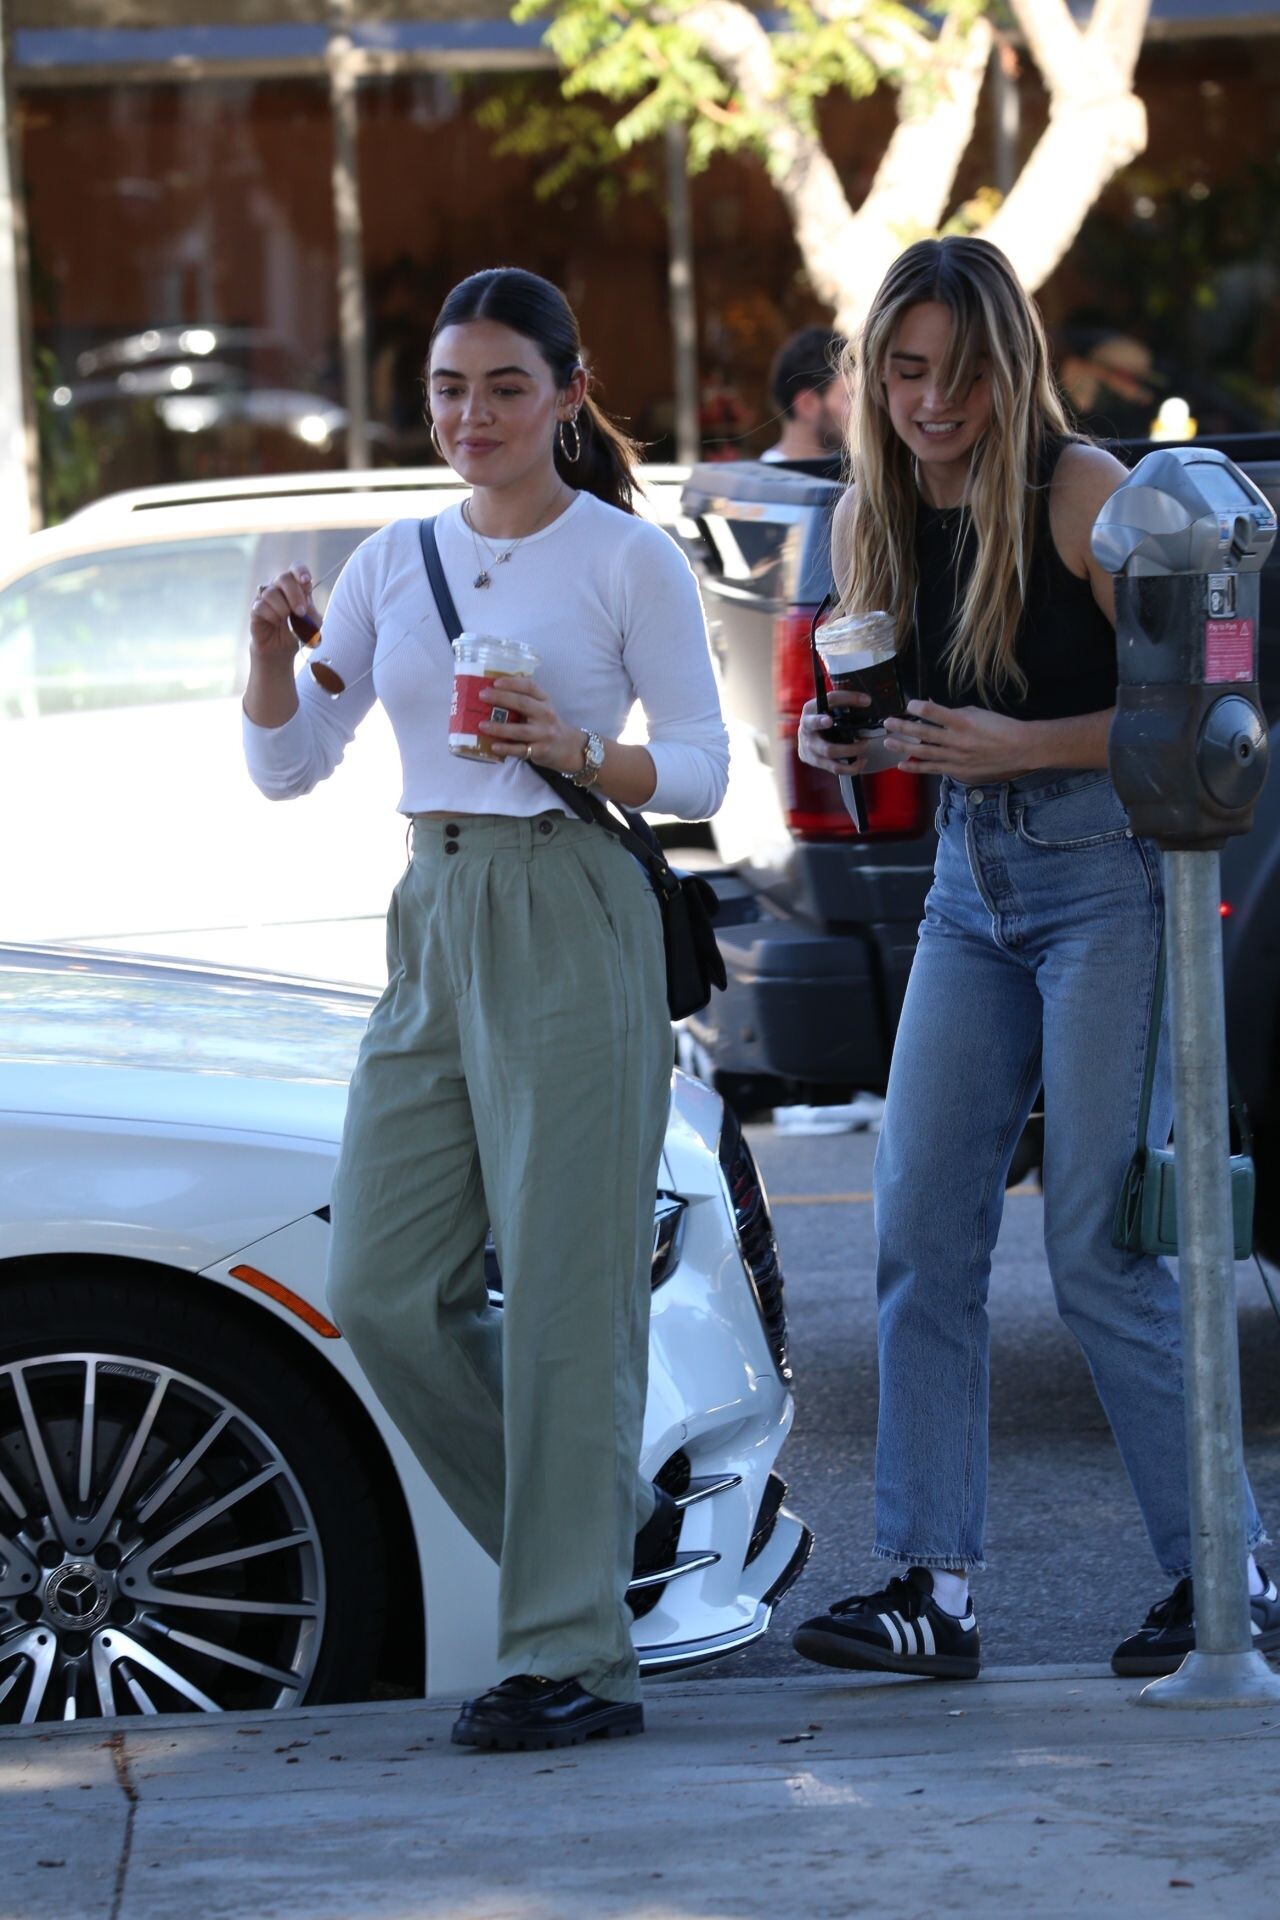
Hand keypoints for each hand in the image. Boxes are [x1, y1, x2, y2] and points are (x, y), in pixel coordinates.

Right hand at [250, 567, 317, 663]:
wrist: (281, 649)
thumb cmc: (297, 631)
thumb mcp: (312, 624)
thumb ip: (312, 613)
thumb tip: (306, 605)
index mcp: (295, 586)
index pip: (295, 568)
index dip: (300, 571)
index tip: (307, 581)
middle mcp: (279, 587)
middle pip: (283, 577)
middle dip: (294, 595)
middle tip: (301, 612)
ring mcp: (265, 597)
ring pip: (271, 592)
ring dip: (283, 608)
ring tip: (287, 620)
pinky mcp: (255, 609)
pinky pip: (261, 606)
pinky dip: (272, 615)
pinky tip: (276, 622)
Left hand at [480, 677, 586, 773]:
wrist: (567, 747)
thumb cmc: (546, 724)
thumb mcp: (541, 707)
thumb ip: (524, 700)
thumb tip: (492, 691)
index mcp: (545, 700)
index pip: (530, 686)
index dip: (513, 682)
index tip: (495, 682)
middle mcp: (546, 715)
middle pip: (523, 704)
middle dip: (501, 698)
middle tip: (482, 696)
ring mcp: (544, 734)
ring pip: (520, 730)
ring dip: (499, 727)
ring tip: (482, 725)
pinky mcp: (540, 751)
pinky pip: (521, 750)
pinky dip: (506, 748)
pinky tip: (493, 746)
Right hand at [797, 694, 887, 776]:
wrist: (805, 733)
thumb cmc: (820, 716)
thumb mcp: (827, 705)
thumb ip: (844, 701)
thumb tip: (866, 701)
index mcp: (810, 709)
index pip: (831, 700)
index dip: (847, 699)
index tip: (866, 701)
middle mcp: (806, 729)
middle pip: (827, 737)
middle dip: (847, 743)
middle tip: (865, 741)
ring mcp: (808, 747)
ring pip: (830, 753)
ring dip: (851, 752)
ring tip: (865, 747)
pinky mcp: (812, 759)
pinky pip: (833, 768)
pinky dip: (849, 767)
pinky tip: (860, 762)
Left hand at [882, 701, 1033, 780]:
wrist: (1019, 748)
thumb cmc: (999, 727)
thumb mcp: (977, 712)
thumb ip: (953, 712)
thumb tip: (932, 708)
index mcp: (962, 721)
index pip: (934, 711)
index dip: (918, 707)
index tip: (909, 704)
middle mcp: (956, 739)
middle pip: (923, 732)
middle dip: (903, 727)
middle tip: (887, 723)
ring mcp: (956, 756)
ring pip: (924, 751)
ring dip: (903, 747)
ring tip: (887, 742)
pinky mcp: (957, 769)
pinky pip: (933, 768)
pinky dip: (916, 767)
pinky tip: (902, 764)